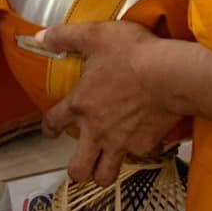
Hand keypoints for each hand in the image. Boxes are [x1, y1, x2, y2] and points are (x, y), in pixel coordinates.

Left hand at [40, 21, 181, 186]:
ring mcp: (121, 142)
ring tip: (105, 167)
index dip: (48, 128)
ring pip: (106, 175)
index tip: (50, 132)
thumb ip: (65, 36)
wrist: (171, 74)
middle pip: (79, 168)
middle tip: (80, 164)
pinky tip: (142, 143)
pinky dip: (139, 153)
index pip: (54, 122)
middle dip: (76, 170)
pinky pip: (139, 158)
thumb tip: (40, 38)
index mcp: (81, 105)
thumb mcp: (94, 35)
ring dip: (103, 173)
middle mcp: (97, 130)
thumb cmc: (133, 54)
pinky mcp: (145, 146)